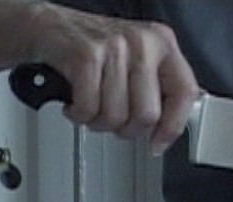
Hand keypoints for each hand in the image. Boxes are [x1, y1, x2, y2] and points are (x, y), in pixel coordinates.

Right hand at [27, 3, 199, 153]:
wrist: (47, 28)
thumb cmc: (91, 49)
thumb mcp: (134, 62)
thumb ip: (157, 90)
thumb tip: (166, 130)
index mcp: (162, 44)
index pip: (185, 92)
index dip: (172, 126)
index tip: (158, 142)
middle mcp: (143, 42)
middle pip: (148, 114)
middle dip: (126, 129)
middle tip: (113, 120)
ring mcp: (116, 47)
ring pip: (117, 116)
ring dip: (98, 122)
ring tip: (91, 107)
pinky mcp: (87, 55)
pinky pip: (90, 108)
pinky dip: (78, 115)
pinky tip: (75, 103)